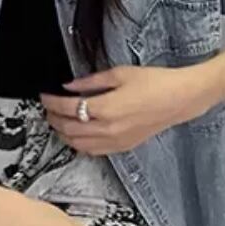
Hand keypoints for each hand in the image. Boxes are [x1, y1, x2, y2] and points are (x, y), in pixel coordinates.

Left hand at [41, 65, 215, 154]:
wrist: (179, 99)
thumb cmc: (154, 82)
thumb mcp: (119, 74)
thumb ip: (91, 82)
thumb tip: (69, 86)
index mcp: (105, 108)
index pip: (68, 108)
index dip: (51, 102)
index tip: (45, 96)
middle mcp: (107, 129)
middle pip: (69, 129)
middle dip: (53, 119)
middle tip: (48, 109)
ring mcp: (115, 141)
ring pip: (78, 144)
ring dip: (63, 134)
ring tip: (57, 122)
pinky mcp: (123, 147)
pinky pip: (93, 151)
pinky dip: (79, 144)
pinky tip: (76, 135)